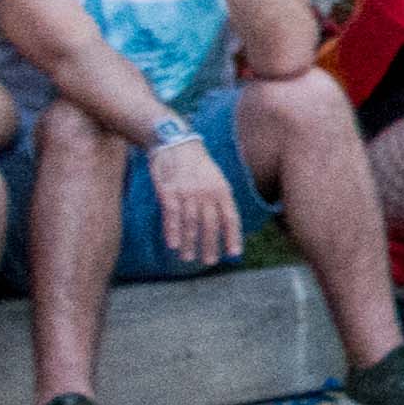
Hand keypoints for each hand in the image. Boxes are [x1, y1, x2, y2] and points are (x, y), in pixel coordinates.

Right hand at [145, 127, 242, 269]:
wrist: (175, 142)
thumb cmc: (197, 164)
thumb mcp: (217, 178)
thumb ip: (220, 198)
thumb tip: (225, 222)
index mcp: (222, 190)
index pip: (231, 217)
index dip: (233, 236)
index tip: (235, 254)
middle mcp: (207, 192)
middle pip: (211, 224)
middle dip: (211, 245)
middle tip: (209, 262)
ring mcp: (187, 192)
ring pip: (191, 222)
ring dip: (190, 242)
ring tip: (189, 258)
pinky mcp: (168, 191)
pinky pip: (171, 214)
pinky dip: (172, 231)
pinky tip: (173, 245)